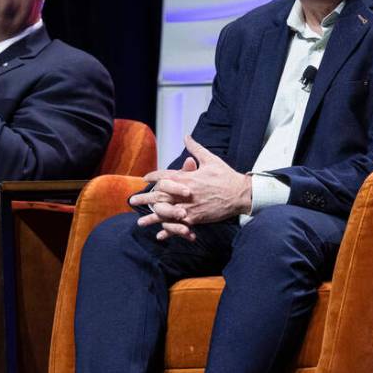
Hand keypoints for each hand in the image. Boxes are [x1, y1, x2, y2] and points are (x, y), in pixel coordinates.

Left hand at [129, 137, 251, 240]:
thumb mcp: (211, 159)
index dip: (153, 176)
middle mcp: (184, 193)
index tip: (145, 178)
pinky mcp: (196, 218)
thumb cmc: (226, 176)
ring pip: (165, 214)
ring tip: (140, 222)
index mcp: (187, 177)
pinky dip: (169, 231)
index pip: (164, 176)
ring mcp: (189, 207)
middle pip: (159, 196)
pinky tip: (160, 235)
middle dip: (144, 199)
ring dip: (152, 218)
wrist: (240, 194)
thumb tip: (186, 136)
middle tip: (132, 201)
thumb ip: (196, 149)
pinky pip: (178, 226)